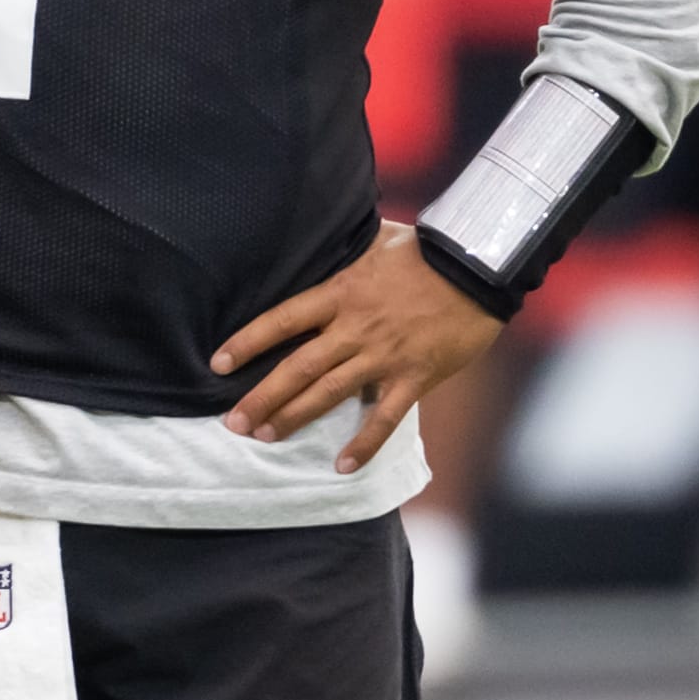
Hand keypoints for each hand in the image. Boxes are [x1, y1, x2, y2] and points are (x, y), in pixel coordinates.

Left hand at [211, 221, 503, 473]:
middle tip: (234, 423)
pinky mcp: (414, 376)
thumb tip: (327, 232)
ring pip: (330, 393)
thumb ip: (349, 250)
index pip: (284, 320)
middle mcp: (356, 328)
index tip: (219, 363)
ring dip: (295, 418)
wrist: (479, 268)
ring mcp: (384, 356)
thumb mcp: (380, 238)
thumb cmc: (429, 249)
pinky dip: (363, 445)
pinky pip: (384, 418)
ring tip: (266, 437)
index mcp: (343, 293)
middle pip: (298, 367)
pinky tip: (342, 467)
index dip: (248, 342)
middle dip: (262, 397)